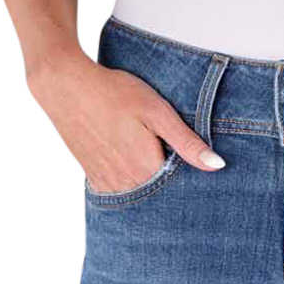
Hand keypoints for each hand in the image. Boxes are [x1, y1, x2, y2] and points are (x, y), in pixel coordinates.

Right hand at [28, 52, 225, 191]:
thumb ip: (187, 142)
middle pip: (160, 195)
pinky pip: (120, 192)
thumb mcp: (157, 111)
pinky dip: (129, 183)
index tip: (185, 161)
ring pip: (140, 195)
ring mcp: (110, 185)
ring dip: (147, 184)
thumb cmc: (114, 93)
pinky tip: (128, 161)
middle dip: (168, 182)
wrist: (67, 87)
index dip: (187, 176)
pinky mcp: (96, 181)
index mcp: (147, 169)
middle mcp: (128, 184)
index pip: (180, 188)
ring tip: (143, 154)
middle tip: (161, 151)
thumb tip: (216, 165)